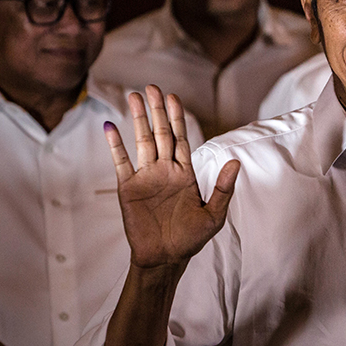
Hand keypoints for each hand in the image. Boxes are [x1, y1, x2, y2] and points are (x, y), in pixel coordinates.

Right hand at [105, 85, 238, 268]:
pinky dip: (115, 144)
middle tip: (153, 88)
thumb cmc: (191, 239)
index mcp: (185, 173)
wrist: (165, 258)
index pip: (182, 138)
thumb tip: (236, 162)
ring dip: (137, 119)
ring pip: (142, 141)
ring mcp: (145, 177)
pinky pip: (121, 162)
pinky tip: (110, 126)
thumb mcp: (214, 215)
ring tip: (134, 97)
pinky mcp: (128, 188)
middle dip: (157, 110)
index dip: (178, 117)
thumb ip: (223, 188)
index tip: (174, 97)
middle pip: (161, 133)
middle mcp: (165, 170)